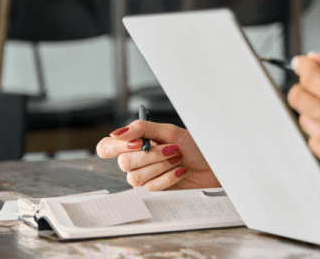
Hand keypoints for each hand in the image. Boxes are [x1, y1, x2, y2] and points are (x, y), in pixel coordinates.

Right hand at [96, 120, 218, 190]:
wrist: (213, 165)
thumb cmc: (194, 146)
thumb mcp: (170, 132)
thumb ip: (143, 129)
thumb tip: (117, 133)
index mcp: (136, 143)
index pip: (106, 147)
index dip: (116, 146)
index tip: (137, 143)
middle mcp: (136, 160)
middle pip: (123, 162)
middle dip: (151, 155)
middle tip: (172, 149)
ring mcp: (143, 177)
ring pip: (135, 177)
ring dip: (161, 166)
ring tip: (177, 158)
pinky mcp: (153, 191)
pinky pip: (151, 187)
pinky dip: (168, 177)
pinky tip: (180, 171)